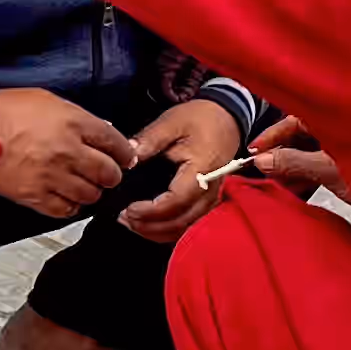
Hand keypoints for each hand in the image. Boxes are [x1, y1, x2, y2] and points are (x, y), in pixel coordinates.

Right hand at [0, 87, 134, 220]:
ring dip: (91, 191)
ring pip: (90, 195)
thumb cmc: (7, 111)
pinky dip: (71, 206)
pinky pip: (66, 210)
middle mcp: (69, 152)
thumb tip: (102, 130)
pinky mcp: (36, 197)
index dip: (125, 153)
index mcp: (74, 123)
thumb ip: (78, 117)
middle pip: (108, 173)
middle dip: (112, 175)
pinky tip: (66, 197)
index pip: (115, 143)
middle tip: (106, 174)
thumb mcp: (48, 100)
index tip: (125, 157)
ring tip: (84, 185)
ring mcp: (53, 177)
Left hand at [116, 97, 246, 242]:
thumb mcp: (173, 121)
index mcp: (201, 170)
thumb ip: (149, 139)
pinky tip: (148, 224)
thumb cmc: (201, 119)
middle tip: (123, 218)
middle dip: (149, 227)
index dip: (151, 211)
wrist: (227, 118)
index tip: (128, 209)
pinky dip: (167, 229)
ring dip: (156, 231)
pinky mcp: (207, 202)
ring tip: (131, 222)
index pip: (176, 201)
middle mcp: (210, 190)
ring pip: (184, 228)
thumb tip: (127, 157)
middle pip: (180, 222)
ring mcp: (211, 199)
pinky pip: (188, 223)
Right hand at [238, 114, 338, 193]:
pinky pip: (318, 168)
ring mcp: (343, 150)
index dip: (271, 136)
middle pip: (298, 138)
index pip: (293, 121)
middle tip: (264, 172)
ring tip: (278, 185)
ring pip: (306, 155)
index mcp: (334, 120)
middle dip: (280, 156)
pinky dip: (305, 178)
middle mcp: (338, 131)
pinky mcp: (346, 169)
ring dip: (290, 170)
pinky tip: (296, 192)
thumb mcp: (326, 167)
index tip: (253, 151)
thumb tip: (262, 160)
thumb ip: (293, 162)